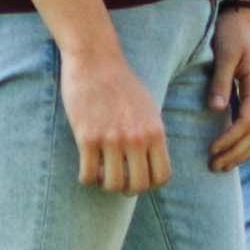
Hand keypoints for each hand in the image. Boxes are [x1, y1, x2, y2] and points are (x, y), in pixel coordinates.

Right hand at [57, 45, 165, 194]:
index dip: (151, 185)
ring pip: (113, 184)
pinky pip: (88, 174)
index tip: (139, 179)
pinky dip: (87, 179)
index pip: (162, 176)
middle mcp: (137, 138)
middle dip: (129, 189)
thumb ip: (153, 135)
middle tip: (118, 181)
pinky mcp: (87, 137)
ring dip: (106, 186)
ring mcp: (112, 139)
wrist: (96, 61)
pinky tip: (87, 171)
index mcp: (155, 132)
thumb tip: (153, 162)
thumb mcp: (149, 108)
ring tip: (102, 176)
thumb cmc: (122, 84)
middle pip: (139, 185)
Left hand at [201, 16, 249, 172]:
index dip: (230, 139)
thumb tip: (216, 110)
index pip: (247, 121)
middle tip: (214, 167)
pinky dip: (247, 142)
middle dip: (237, 152)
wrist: (245, 18)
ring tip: (223, 165)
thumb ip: (220, 82)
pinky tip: (233, 149)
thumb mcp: (224, 54)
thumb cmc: (233, 33)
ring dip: (243, 151)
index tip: (212, 150)